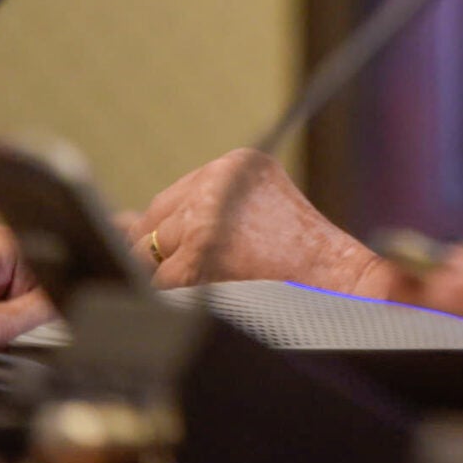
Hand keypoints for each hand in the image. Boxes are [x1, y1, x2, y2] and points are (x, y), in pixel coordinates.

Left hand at [130, 148, 391, 296]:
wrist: (337, 279)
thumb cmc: (300, 257)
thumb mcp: (254, 214)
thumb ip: (201, 212)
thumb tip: (126, 224)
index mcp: (236, 164)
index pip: (174, 198)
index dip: (172, 235)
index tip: (179, 254)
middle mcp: (218, 178)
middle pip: (157, 219)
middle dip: (164, 253)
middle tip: (194, 275)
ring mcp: (208, 212)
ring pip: (153, 250)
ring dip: (167, 276)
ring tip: (211, 285)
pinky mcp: (203, 247)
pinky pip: (163, 279)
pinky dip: (176, 295)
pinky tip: (207, 297)